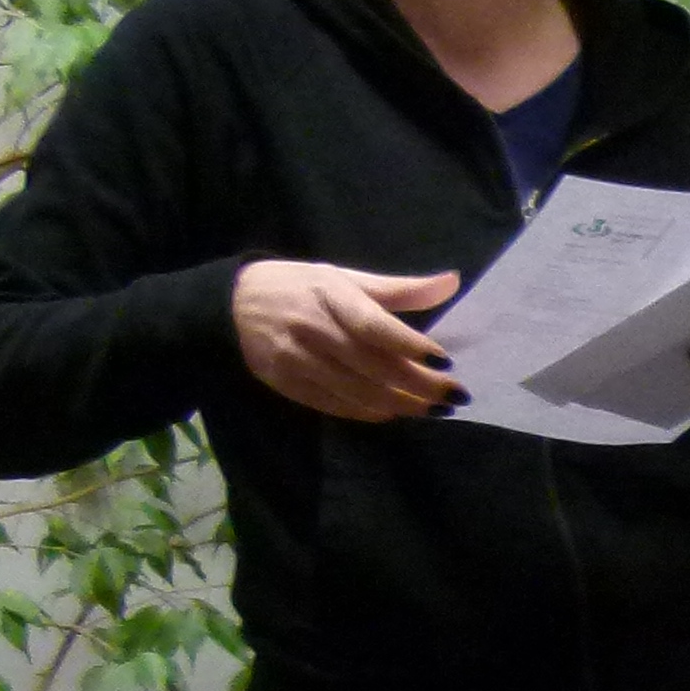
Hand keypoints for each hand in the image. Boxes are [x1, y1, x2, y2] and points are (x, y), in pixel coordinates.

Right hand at [232, 260, 461, 420]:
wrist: (234, 303)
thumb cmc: (302, 287)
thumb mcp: (346, 278)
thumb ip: (400, 289)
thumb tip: (453, 283)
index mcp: (330, 294)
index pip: (375, 326)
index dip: (411, 345)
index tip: (446, 361)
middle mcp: (313, 328)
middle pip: (373, 365)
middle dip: (419, 384)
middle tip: (454, 397)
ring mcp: (297, 359)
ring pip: (357, 391)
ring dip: (401, 404)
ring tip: (433, 410)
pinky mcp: (287, 383)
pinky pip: (335, 405)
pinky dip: (368, 412)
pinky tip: (394, 413)